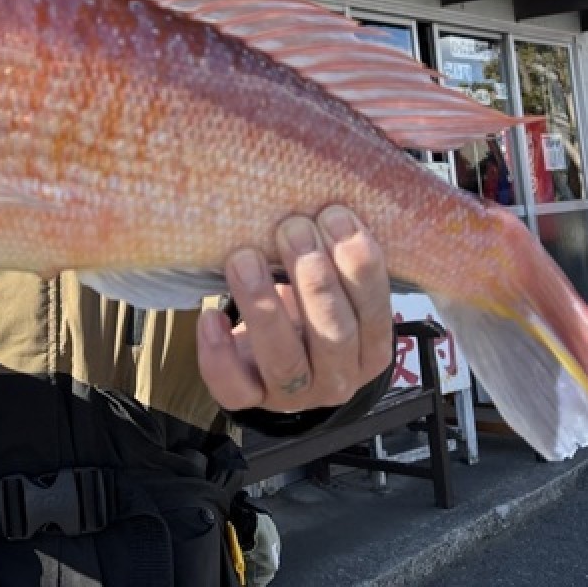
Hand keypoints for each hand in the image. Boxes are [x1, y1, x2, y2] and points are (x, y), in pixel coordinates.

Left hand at [196, 206, 392, 412]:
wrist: (270, 355)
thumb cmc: (308, 302)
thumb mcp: (333, 280)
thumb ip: (338, 250)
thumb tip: (331, 187)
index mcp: (371, 348)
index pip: (375, 313)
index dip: (359, 265)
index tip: (335, 214)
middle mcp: (338, 377)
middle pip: (333, 336)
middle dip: (314, 279)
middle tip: (292, 228)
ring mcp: (293, 394)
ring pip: (282, 360)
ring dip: (264, 307)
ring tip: (243, 258)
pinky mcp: (249, 399)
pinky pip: (233, 388)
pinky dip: (218, 354)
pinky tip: (212, 316)